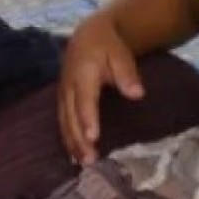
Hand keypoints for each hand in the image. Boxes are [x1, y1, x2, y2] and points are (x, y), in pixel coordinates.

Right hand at [58, 15, 144, 164]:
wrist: (88, 35)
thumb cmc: (108, 46)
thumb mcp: (121, 54)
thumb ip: (127, 74)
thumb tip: (137, 94)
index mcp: (83, 73)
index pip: (85, 99)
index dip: (87, 118)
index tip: (92, 137)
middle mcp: (68, 86)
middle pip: (71, 116)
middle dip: (79, 139)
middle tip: (90, 160)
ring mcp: (63, 93)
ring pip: (64, 121)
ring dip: (72, 143)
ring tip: (83, 163)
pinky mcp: (62, 99)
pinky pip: (62, 121)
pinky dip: (67, 139)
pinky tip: (74, 155)